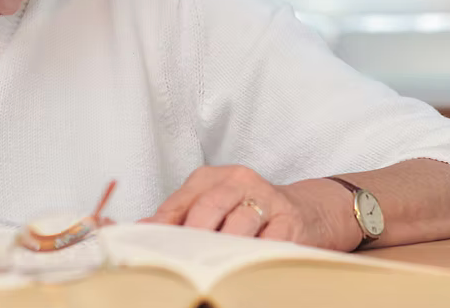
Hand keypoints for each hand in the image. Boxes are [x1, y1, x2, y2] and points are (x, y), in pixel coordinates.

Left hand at [144, 165, 360, 250]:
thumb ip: (181, 217)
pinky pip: (268, 244)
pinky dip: (253, 258)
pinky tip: (241, 271)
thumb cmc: (251, 210)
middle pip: (208, 209)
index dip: (163, 227)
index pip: (180, 202)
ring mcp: (267, 200)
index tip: (150, 250)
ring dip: (222, 252)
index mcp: (214, 177)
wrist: (308, 210)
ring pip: (238, 227)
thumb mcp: (215, 205)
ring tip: (207, 272)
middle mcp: (240, 181)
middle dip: (192, 239)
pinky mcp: (291, 222)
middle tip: (180, 263)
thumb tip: (141, 229)